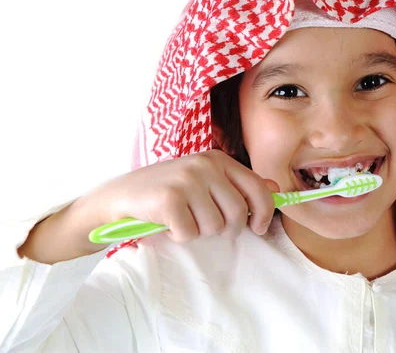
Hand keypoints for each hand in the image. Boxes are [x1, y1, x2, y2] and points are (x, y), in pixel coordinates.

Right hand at [85, 150, 278, 241]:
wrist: (120, 195)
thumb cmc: (168, 190)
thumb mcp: (206, 180)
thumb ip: (239, 183)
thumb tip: (275, 188)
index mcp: (218, 159)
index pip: (257, 188)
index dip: (264, 213)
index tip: (259, 228)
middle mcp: (204, 165)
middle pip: (238, 213)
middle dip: (226, 229)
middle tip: (207, 225)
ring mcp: (186, 180)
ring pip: (214, 226)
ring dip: (199, 232)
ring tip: (183, 219)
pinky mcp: (168, 199)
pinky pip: (190, 234)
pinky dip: (179, 235)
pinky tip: (167, 223)